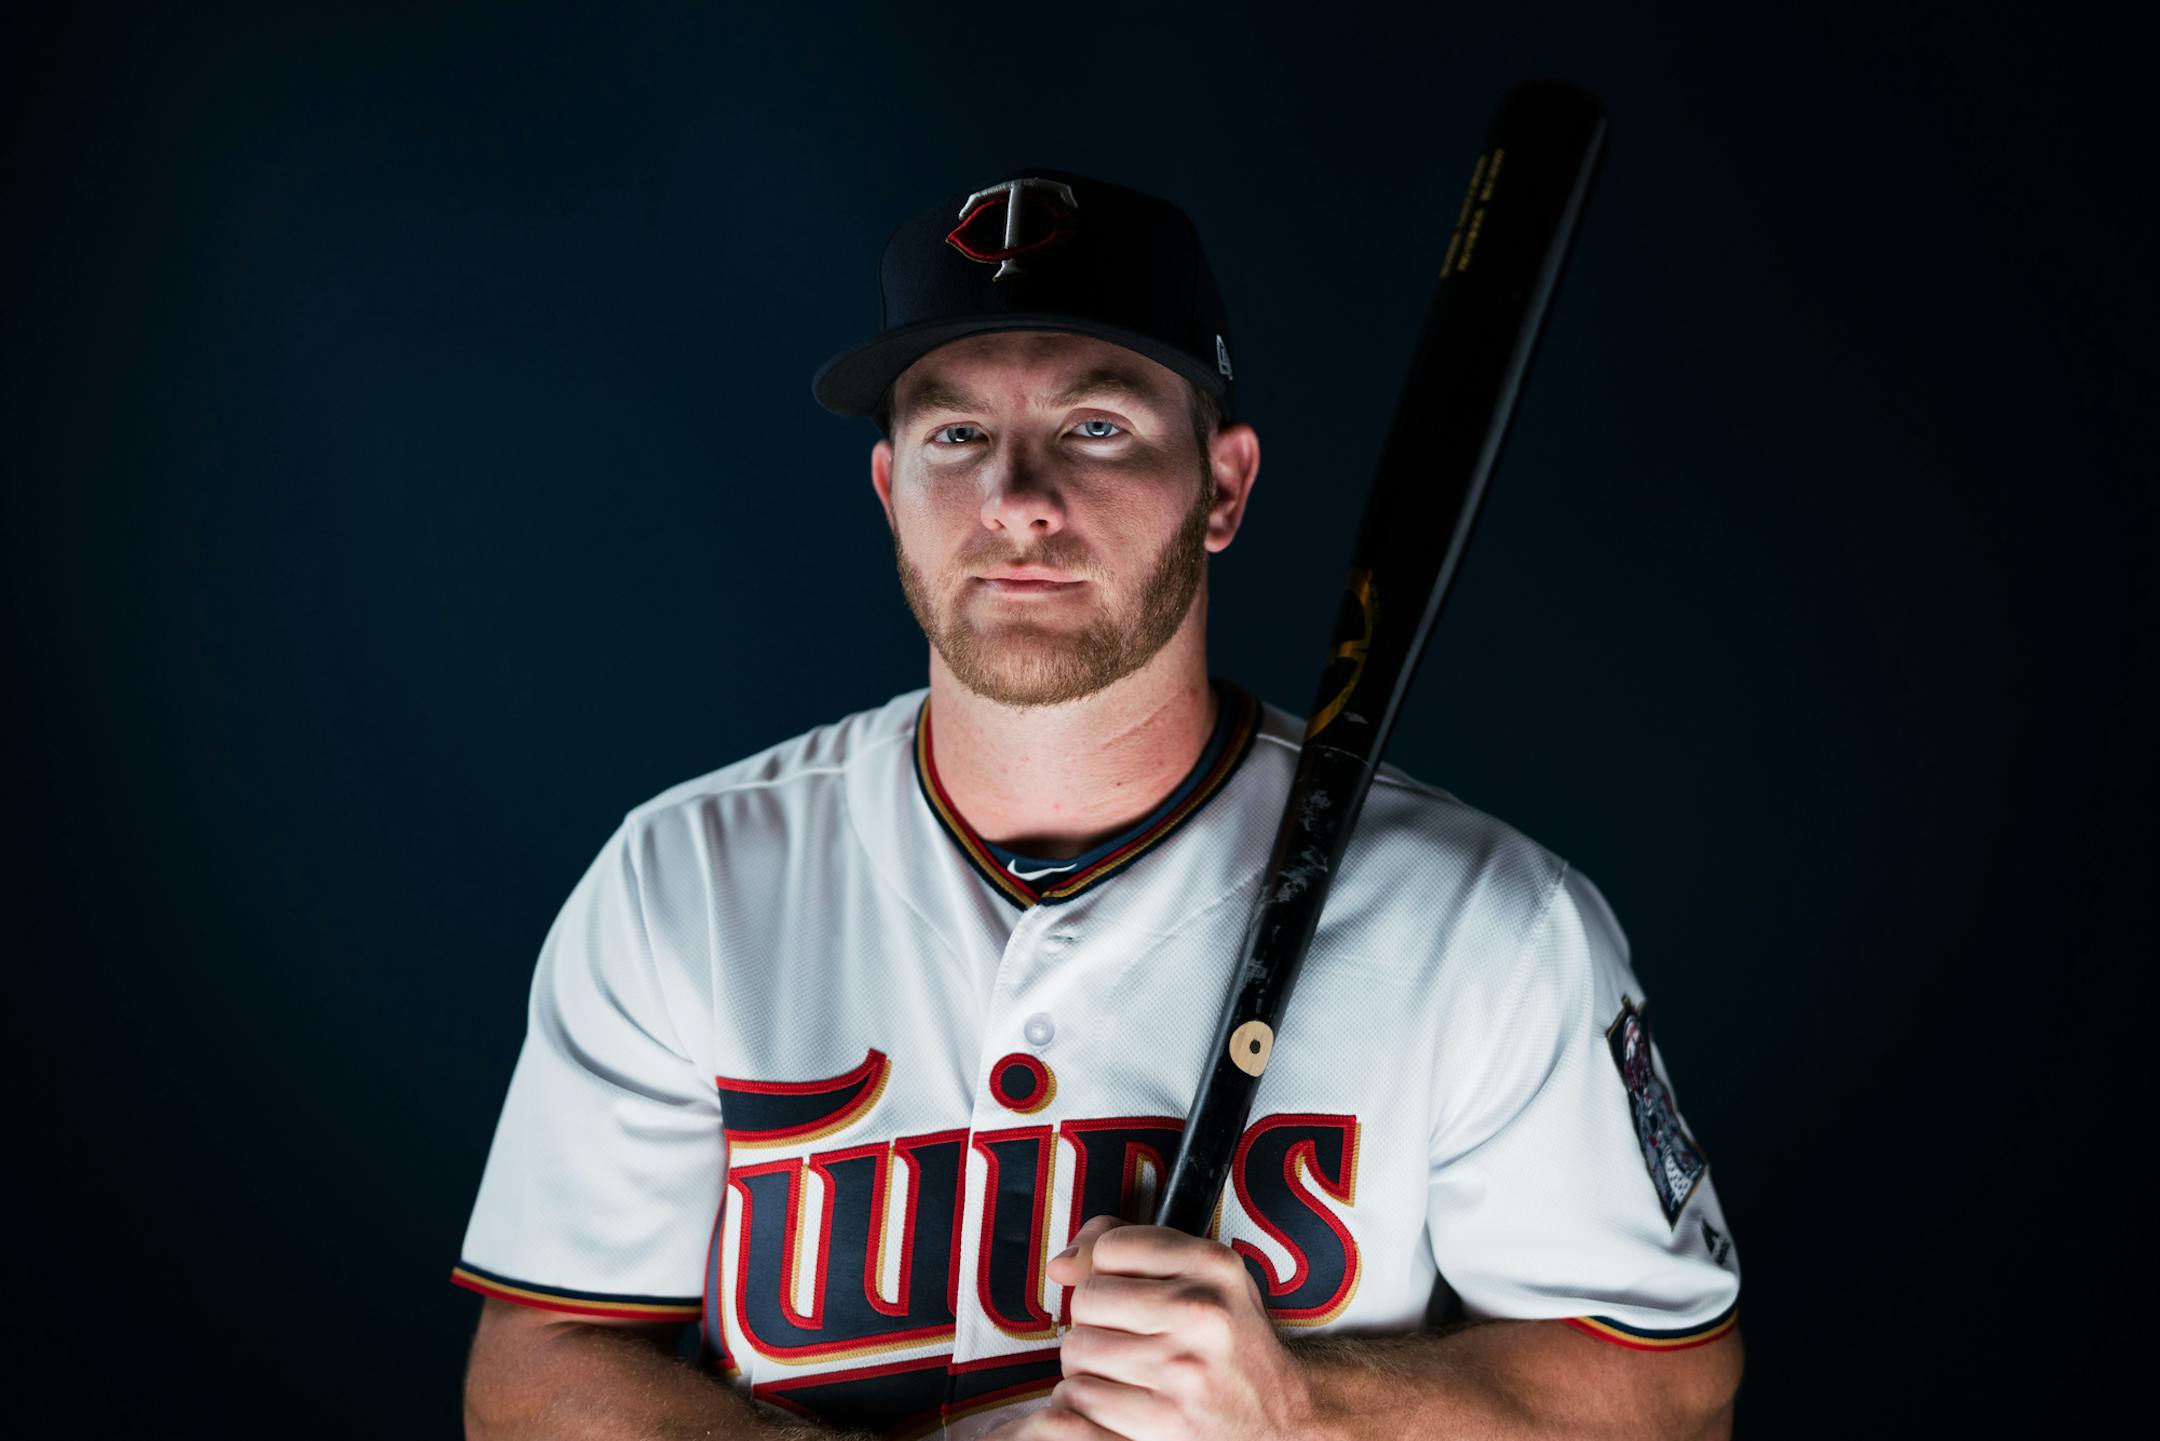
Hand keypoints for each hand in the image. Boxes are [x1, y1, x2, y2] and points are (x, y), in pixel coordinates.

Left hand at [982, 1214, 1324, 1440]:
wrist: (1283, 1417)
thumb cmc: (1231, 1344)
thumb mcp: (1204, 1277)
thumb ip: (1131, 1251)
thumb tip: (1060, 1265)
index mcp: (1213, 1265)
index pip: (1110, 1246)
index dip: (1109, 1272)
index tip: (1128, 1295)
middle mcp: (1201, 1312)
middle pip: (1087, 1298)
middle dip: (1094, 1320)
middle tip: (1124, 1338)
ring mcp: (1184, 1369)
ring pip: (1077, 1349)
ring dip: (1087, 1364)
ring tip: (1122, 1371)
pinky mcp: (1166, 1421)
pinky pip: (1080, 1398)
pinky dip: (1086, 1402)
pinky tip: (1116, 1399)